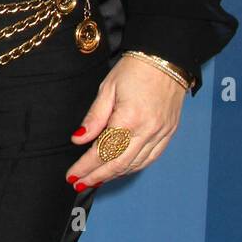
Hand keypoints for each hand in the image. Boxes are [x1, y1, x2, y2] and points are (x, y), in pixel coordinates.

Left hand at [66, 54, 186, 190]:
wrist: (166, 59)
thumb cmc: (135, 69)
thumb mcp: (107, 88)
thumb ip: (94, 117)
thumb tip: (79, 138)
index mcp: (129, 118)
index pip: (102, 151)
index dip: (86, 166)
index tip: (72, 174)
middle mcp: (147, 131)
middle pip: (118, 164)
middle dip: (97, 176)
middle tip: (79, 183)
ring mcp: (161, 134)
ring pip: (135, 165)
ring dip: (113, 175)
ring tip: (95, 180)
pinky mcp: (168, 133)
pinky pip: (150, 158)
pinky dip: (133, 167)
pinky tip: (120, 170)